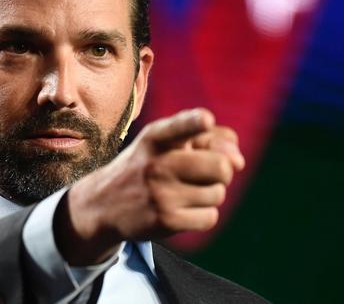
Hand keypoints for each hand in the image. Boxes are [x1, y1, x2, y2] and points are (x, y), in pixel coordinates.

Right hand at [53, 108, 244, 265]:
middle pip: (220, 167)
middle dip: (222, 171)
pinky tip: (183, 209)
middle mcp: (156, 164)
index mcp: (156, 137)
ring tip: (186, 191)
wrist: (104, 204)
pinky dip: (204, 214)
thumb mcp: (166, 142)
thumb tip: (239, 161)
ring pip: (218, 193)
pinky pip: (210, 217)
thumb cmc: (147, 165)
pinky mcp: (165, 222)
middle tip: (205, 173)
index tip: (206, 120)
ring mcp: (161, 194)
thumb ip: (209, 138)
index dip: (194, 122)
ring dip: (210, 193)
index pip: (178, 127)